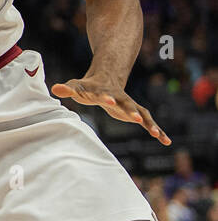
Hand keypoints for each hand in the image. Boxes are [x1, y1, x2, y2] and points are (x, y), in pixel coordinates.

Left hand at [51, 74, 169, 144]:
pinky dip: (157, 130)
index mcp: (104, 92)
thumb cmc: (87, 87)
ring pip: (141, 114)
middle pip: (127, 104)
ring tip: (157, 134)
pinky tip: (166, 141)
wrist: (106, 80)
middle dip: (131, 111)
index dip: (106, 98)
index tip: (109, 101)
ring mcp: (130, 105)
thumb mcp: (76, 86)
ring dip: (149, 123)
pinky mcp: (135, 113)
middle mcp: (120, 98)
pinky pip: (148, 122)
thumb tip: (55, 88)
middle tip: (137, 118)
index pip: (104, 95)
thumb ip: (67, 89)